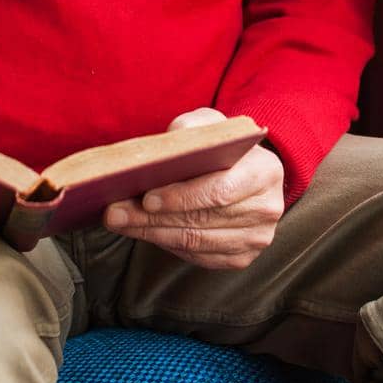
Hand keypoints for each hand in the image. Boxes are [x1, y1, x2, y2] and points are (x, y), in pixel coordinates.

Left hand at [103, 107, 283, 269]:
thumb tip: (172, 139)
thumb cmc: (224, 148)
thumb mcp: (212, 126)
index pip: (219, 191)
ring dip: (153, 234)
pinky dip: (167, 245)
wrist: (247, 173)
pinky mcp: (243, 257)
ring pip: (196, 242)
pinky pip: (198, 256)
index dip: (181, 198)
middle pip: (202, 220)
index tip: (146, 197)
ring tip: (121, 222)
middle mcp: (267, 209)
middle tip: (115, 213)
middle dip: (153, 218)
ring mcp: (257, 238)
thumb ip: (193, 127)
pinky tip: (144, 231)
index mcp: (265, 172)